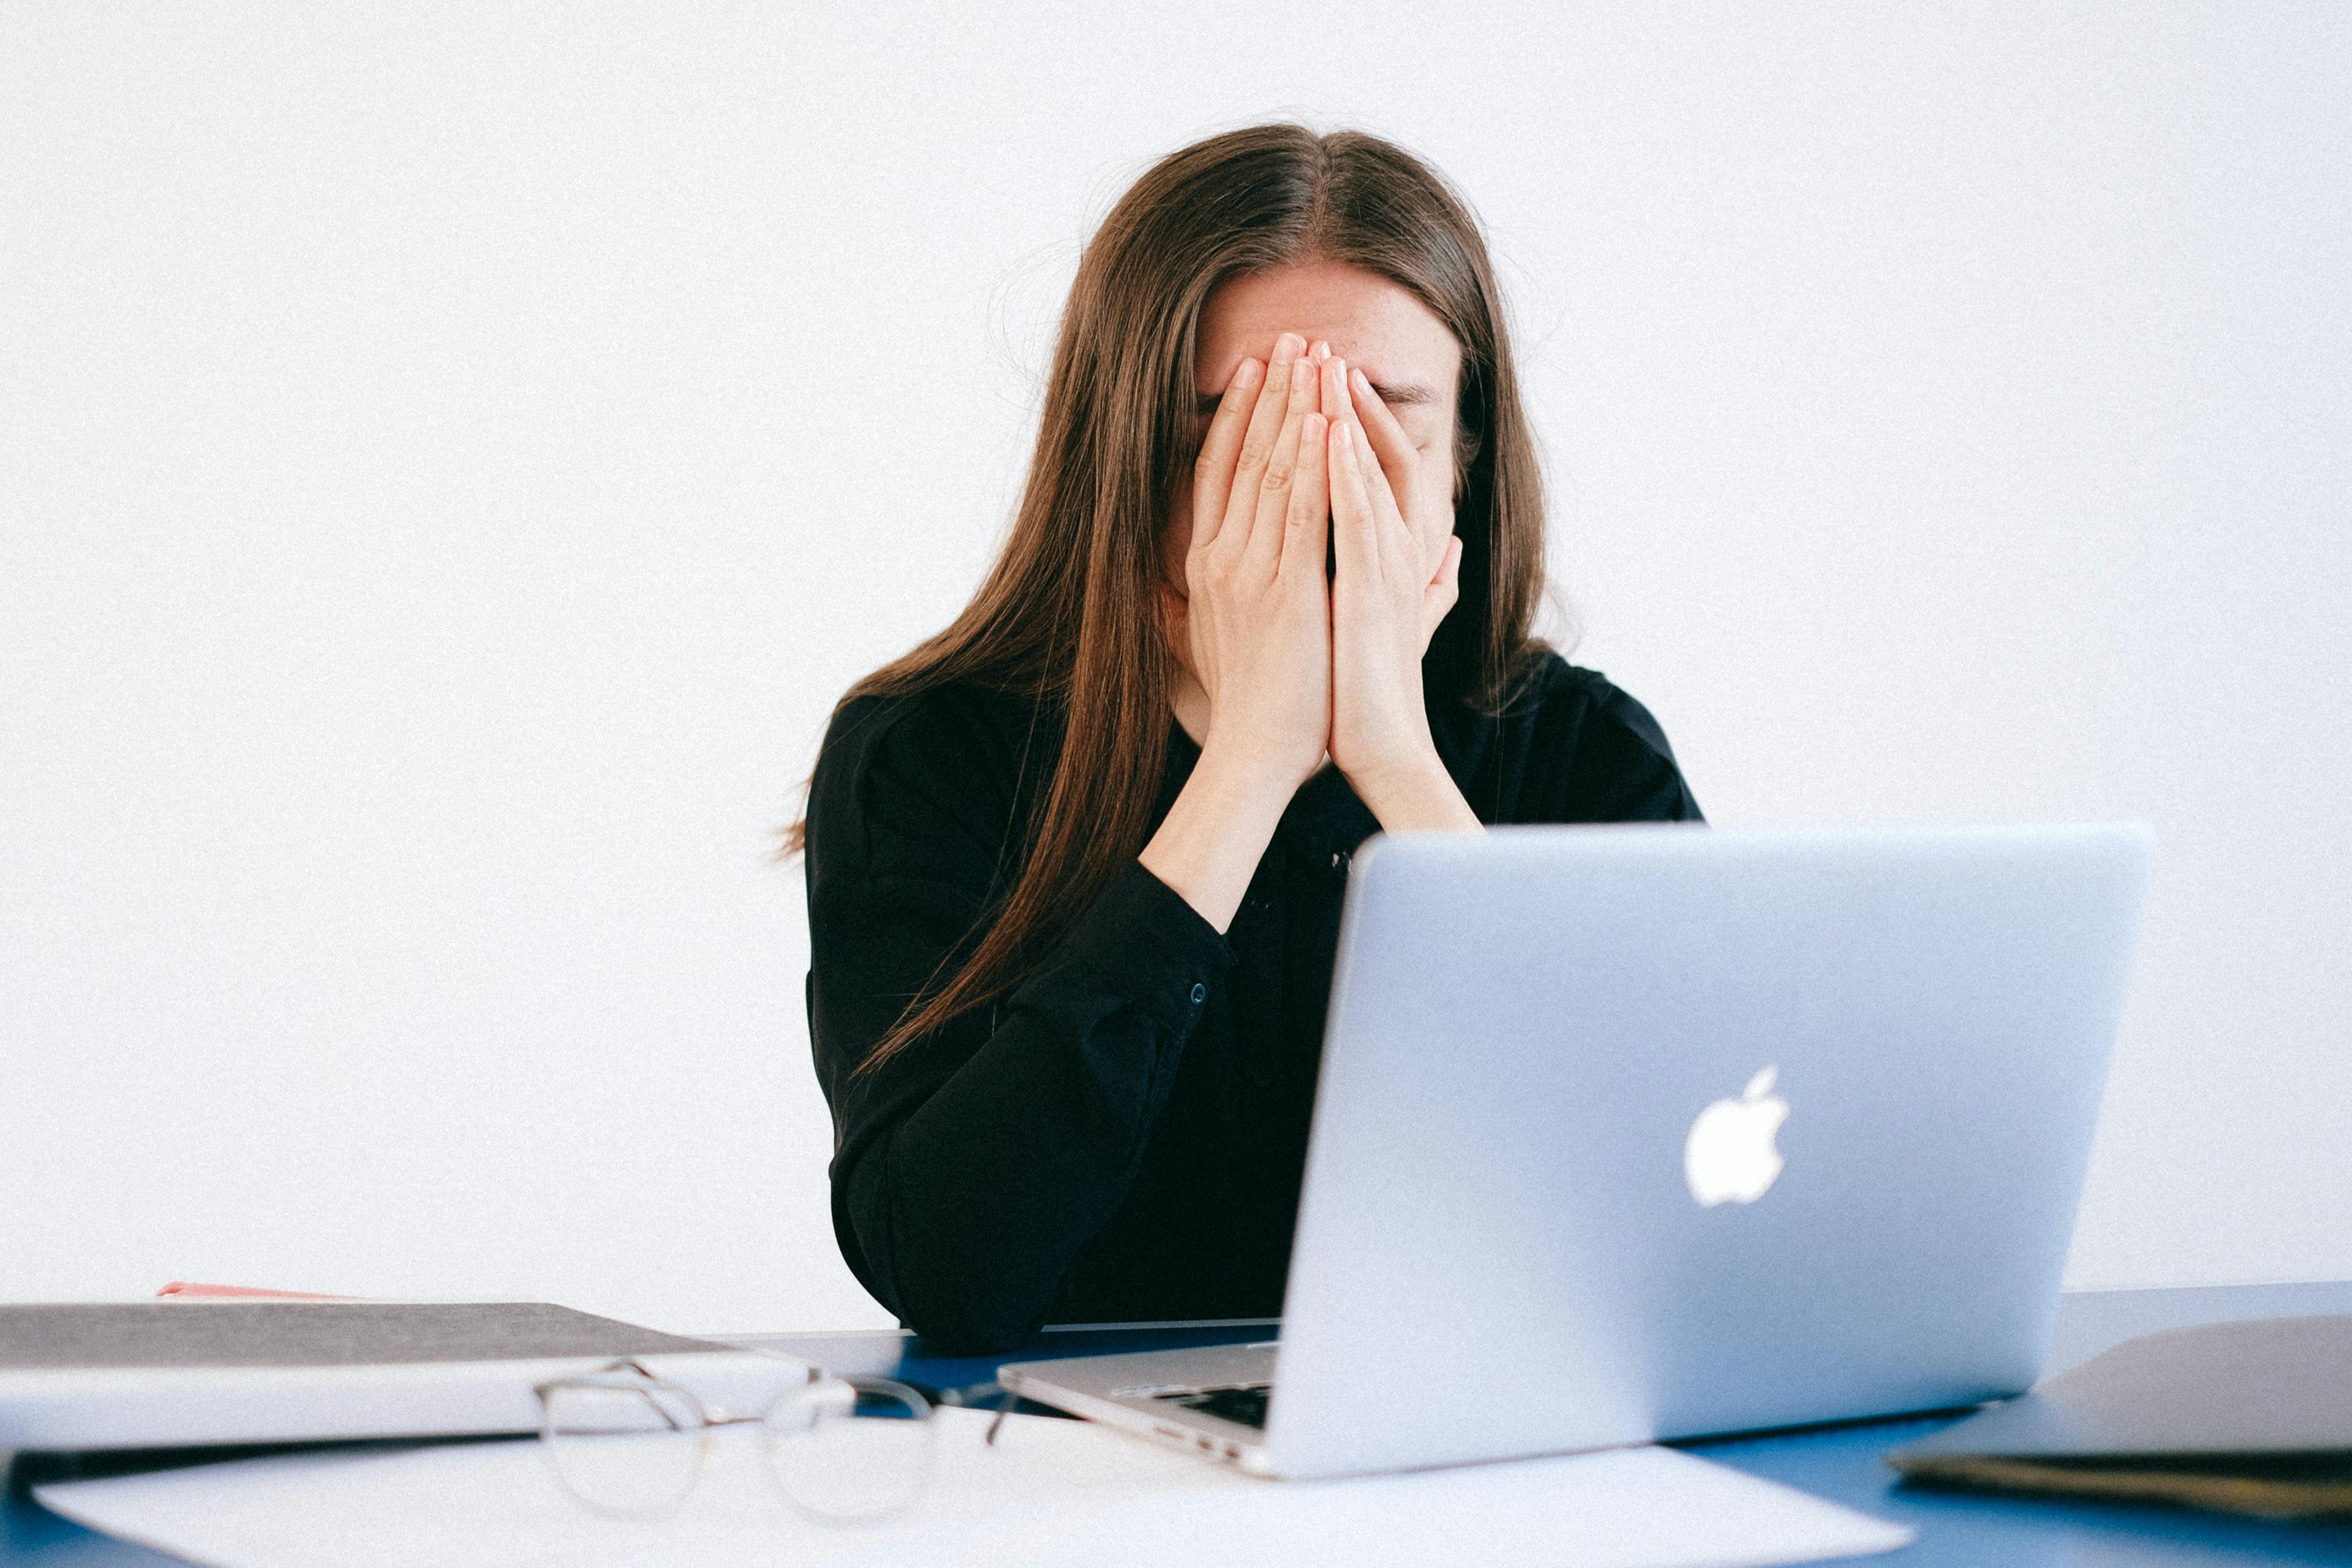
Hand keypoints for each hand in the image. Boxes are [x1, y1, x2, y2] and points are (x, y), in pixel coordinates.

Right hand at [1172, 331, 1333, 796]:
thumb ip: (1211, 598)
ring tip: (1315, 357)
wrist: (1255, 753)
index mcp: (1207, 565)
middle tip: (1293, 337)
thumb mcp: (1216, 638)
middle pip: (1244, 457)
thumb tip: (1190, 579)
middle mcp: (1221, 559)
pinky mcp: (1286, 590)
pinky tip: (1327, 420)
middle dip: (1272, 393)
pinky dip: (1314, 463)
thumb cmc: (1248, 704)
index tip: (1257, 369)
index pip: (1219, 471)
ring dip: (1296, 409)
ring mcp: (1251, 571)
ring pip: (1274, 471)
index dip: (1238, 416)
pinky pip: (1301, 512)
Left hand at [1321, 352, 1462, 800]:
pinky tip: (1324, 432)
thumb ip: (1429, 584)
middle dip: (1343, 398)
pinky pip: (1354, 517)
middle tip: (1317, 344)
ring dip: (1344, 416)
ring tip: (1322, 364)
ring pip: (1365, 473)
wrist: (1381, 747)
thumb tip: (1454, 553)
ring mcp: (1387, 567)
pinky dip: (1343, 471)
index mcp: (1396, 553)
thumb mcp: (1398, 621)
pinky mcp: (1369, 589)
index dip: (1353, 419)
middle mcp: (1398, 550)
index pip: (1378, 466)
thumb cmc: (1374, 691)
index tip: (1323, 376)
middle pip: (1371, 454)